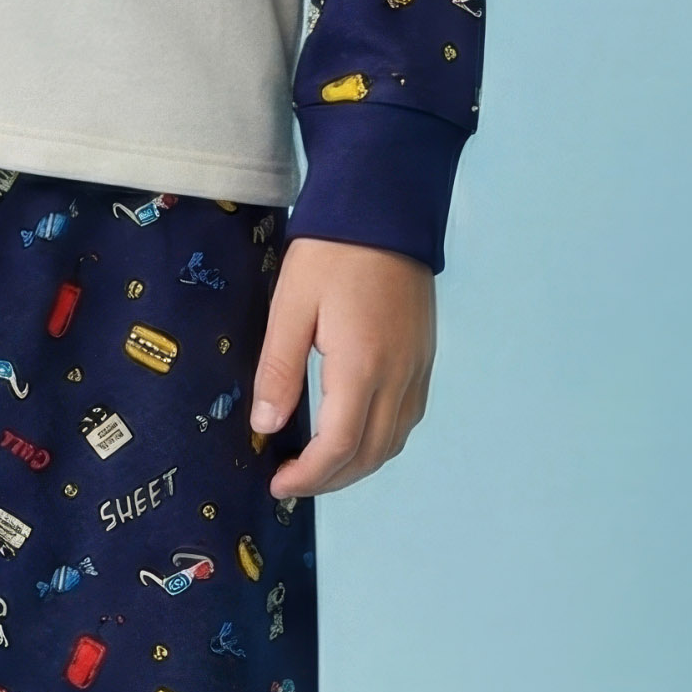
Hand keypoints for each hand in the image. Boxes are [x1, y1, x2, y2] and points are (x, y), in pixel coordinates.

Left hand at [252, 238, 434, 500]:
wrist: (386, 207)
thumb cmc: (332, 251)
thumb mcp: (290, 307)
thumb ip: (279, 370)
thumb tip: (266, 426)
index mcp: (362, 366)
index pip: (340, 447)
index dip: (309, 477)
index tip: (279, 484)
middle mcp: (399, 375)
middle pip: (371, 455)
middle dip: (331, 480)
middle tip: (292, 482)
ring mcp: (418, 367)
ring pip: (395, 441)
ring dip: (358, 465)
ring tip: (319, 465)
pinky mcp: (425, 356)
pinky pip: (408, 417)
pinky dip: (381, 440)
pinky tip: (354, 433)